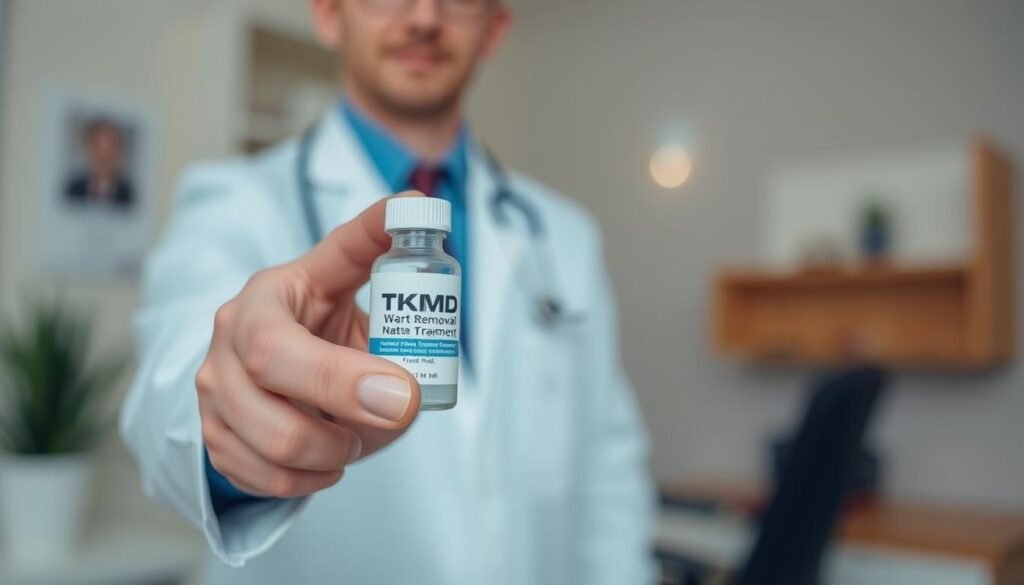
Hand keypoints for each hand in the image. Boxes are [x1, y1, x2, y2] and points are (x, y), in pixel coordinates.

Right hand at [197, 194, 421, 497]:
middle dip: (348, 421)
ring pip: (274, 451)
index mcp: (261, 300)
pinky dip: (311, 478)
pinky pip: (267, 480)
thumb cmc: (318, 315)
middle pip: (274, 409)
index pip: (278, 344)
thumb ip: (375, 243)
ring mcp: (211, 397)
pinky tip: (330, 456)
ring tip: (359, 433)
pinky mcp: (213, 439)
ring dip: (335, 452)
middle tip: (398, 414)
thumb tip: (415, 203)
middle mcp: (225, 347)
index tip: (408, 394)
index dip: (343, 377)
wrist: (272, 359)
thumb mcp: (342, 273)